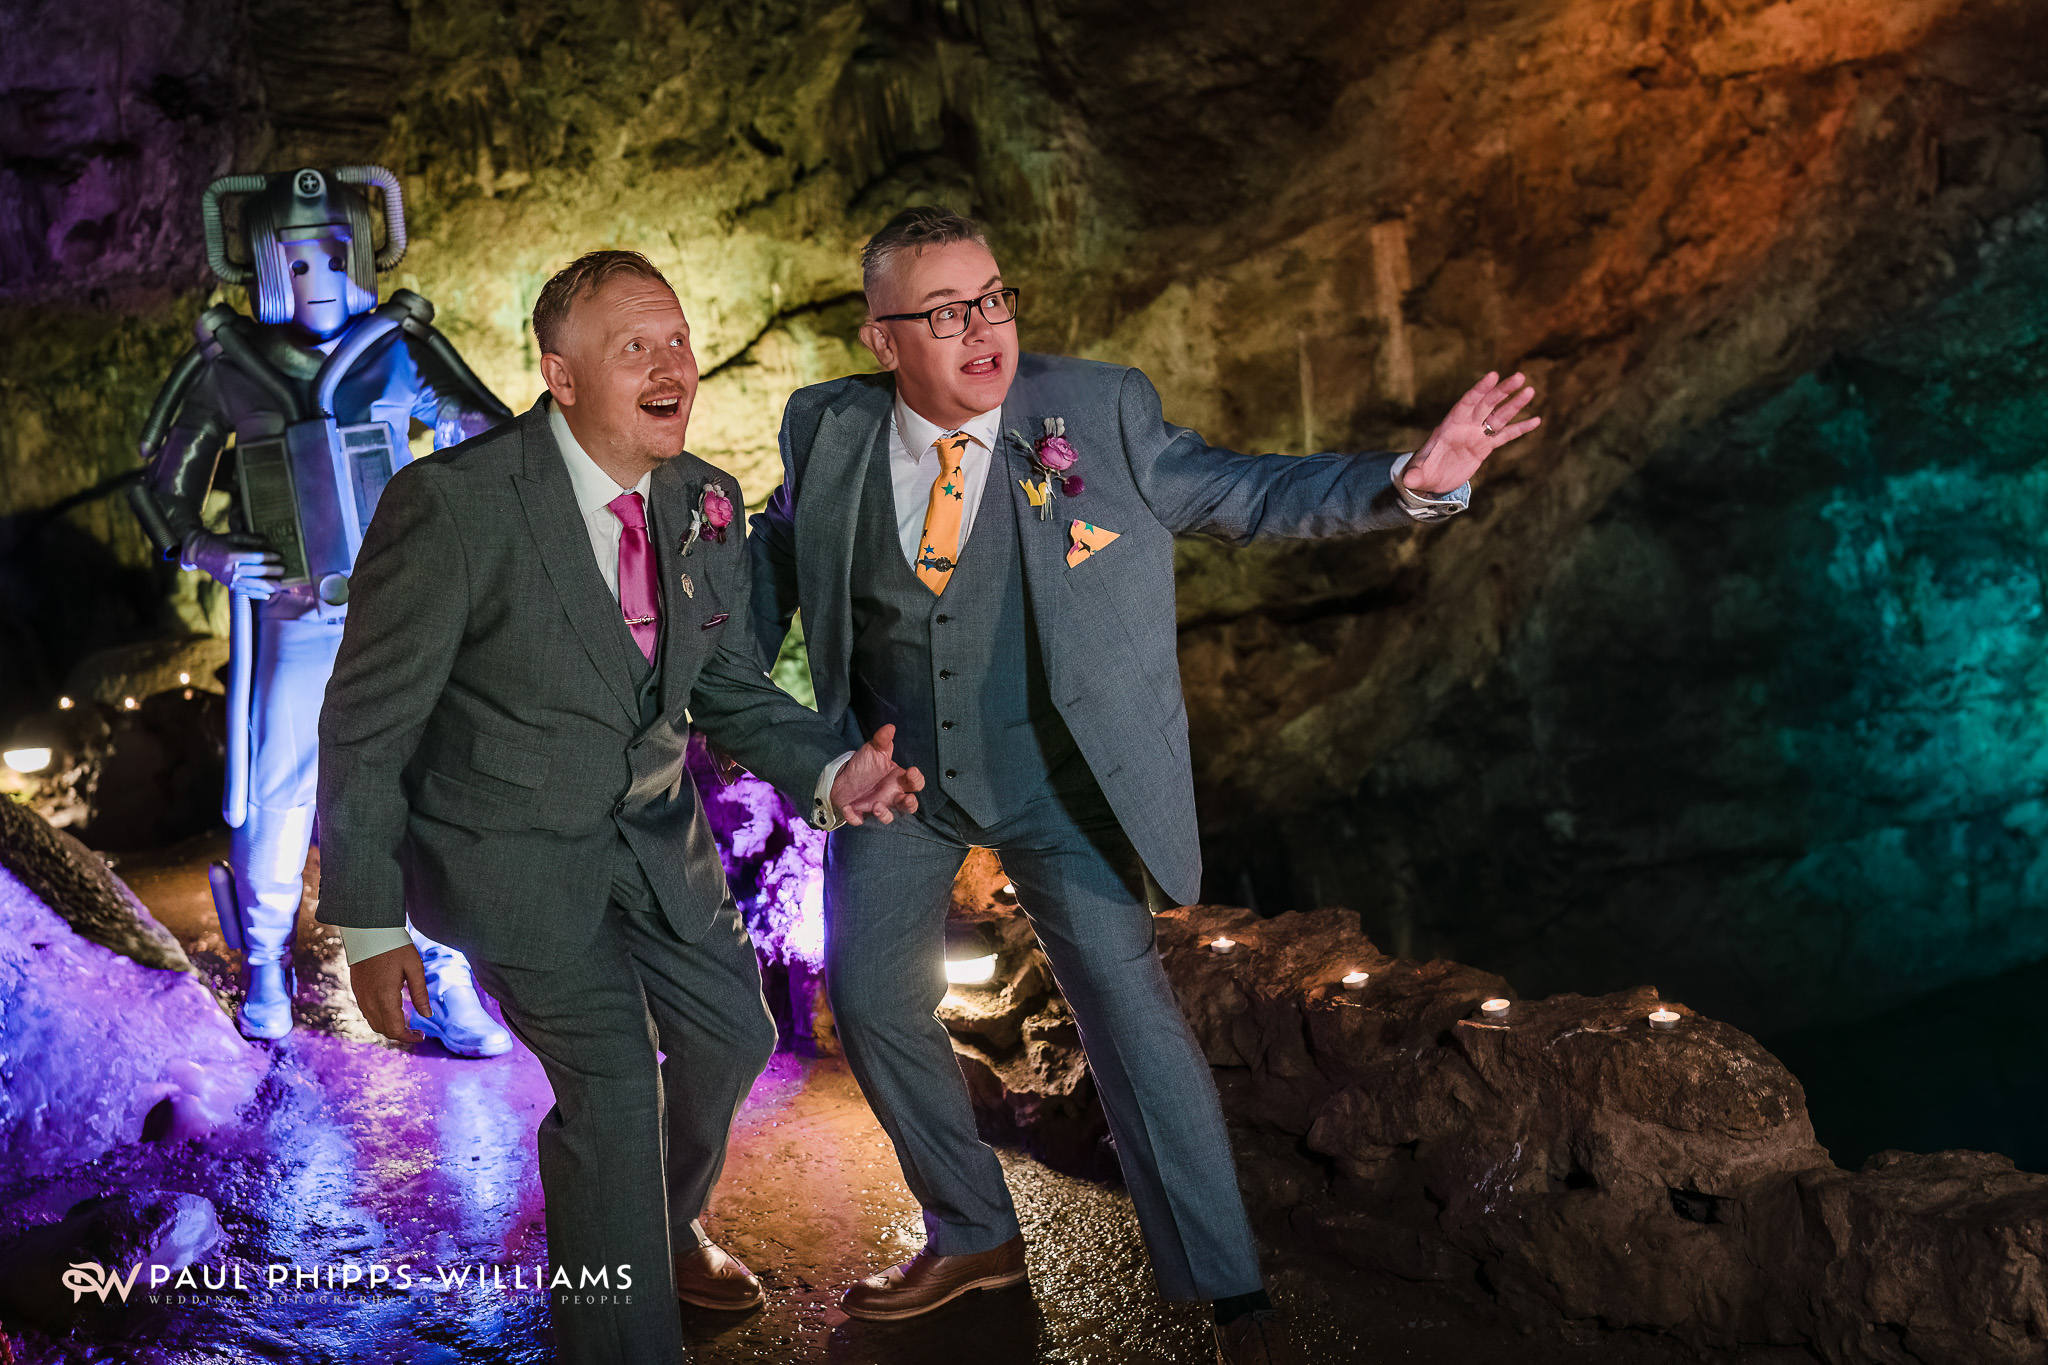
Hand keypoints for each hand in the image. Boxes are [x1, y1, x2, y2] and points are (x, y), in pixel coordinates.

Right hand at [183, 530, 284, 597]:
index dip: (269, 556)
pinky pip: (244, 592)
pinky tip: (267, 595)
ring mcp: (229, 578)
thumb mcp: (234, 536)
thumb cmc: (221, 542)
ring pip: (252, 584)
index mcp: (232, 555)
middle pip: (256, 571)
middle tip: (284, 569)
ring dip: (268, 585)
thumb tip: (268, 542)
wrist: (200, 552)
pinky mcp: (228, 585)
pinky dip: (256, 594)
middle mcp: (230, 568)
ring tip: (279, 585)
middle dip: (272, 571)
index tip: (279, 556)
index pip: (256, 557)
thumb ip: (251, 539)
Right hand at [349, 943, 429, 1042]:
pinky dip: (380, 1019)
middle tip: (416, 1031)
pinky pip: (367, 1013)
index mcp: (386, 997)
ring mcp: (361, 996)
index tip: (421, 1036)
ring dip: (389, 1028)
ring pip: (374, 1023)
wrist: (368, 931)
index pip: (395, 1030)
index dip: (409, 1038)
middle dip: (400, 1035)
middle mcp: (370, 1001)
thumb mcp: (415, 968)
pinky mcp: (357, 990)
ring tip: (406, 1023)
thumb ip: (420, 994)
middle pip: (384, 1030)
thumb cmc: (395, 946)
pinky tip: (392, 1011)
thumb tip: (427, 1015)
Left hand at [831, 723, 924, 825]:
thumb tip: (890, 727)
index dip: (917, 779)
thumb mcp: (873, 749)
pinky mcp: (859, 812)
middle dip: (910, 804)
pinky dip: (855, 817)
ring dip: (884, 814)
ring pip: (887, 817)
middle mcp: (891, 795)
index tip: (911, 771)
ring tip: (877, 806)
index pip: (915, 783)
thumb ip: (883, 740)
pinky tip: (850, 810)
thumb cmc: (864, 764)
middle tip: (906, 799)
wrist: (841, 774)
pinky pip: (859, 819)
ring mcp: (876, 805)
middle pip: (908, 805)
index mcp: (898, 780)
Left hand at [1402, 370, 1540, 494]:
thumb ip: (1415, 475)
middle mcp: (1466, 426)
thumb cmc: (1422, 472)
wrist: (1430, 479)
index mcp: (1450, 425)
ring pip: (1498, 416)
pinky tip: (1536, 420)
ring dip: (1514, 404)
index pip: (1467, 403)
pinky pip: (1505, 436)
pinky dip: (1520, 428)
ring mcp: (1477, 435)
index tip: (1493, 375)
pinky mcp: (1485, 447)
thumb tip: (1407, 482)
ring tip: (1530, 391)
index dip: (1479, 389)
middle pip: (1486, 404)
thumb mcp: (1417, 474)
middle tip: (1519, 377)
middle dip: (1502, 391)